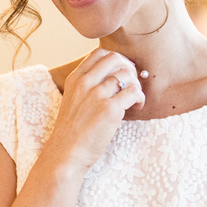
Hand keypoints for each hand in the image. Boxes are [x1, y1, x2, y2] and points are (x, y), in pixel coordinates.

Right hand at [45, 49, 144, 171]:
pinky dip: (139, 98)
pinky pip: (134, 92)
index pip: (99, 54)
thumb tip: (113, 78)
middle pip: (115, 58)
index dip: (115, 60)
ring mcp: (97, 95)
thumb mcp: (72, 100)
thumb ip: (87, 86)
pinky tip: (136, 107)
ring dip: (136, 85)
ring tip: (134, 99)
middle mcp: (85, 83)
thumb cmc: (71, 131)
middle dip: (128, 68)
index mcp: (75, 78)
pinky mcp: (110, 109)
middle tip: (131, 84)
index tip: (120, 73)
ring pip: (127, 74)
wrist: (66, 153)